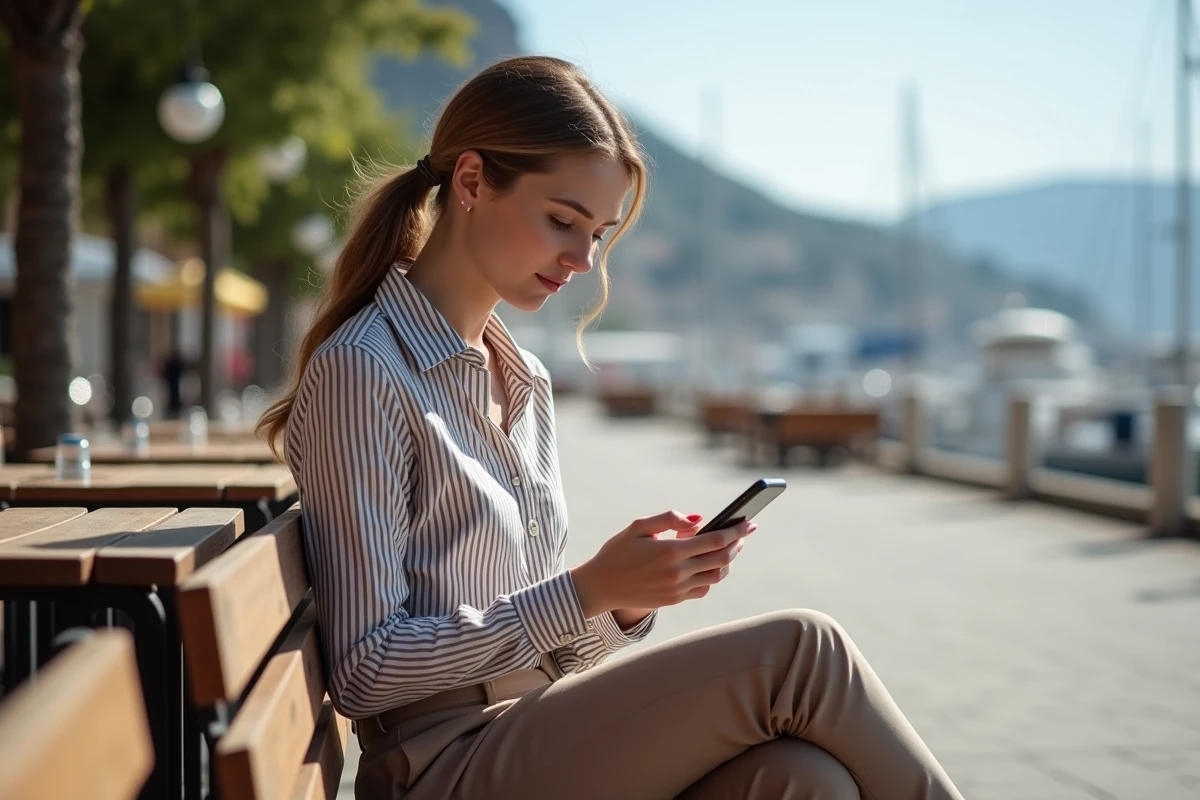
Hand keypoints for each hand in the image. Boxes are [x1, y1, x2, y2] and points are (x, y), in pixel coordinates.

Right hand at [570, 510, 755, 619]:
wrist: (600, 587)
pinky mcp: (675, 600)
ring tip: (730, 547)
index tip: (750, 522)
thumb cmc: (618, 551)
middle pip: (722, 558)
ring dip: (728, 561)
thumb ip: (669, 519)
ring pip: (717, 576)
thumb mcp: (639, 527)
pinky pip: (704, 589)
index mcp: (670, 551)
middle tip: (744, 533)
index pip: (716, 540)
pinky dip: (713, 576)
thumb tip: (698, 520)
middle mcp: (678, 573)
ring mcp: (678, 590)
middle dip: (737, 544)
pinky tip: (711, 564)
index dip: (737, 531)